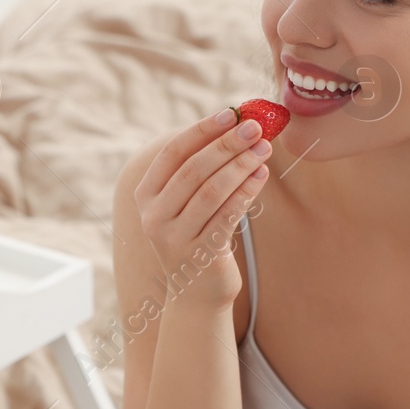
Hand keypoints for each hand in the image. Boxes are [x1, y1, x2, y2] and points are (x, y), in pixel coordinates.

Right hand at [134, 108, 272, 308]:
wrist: (195, 293)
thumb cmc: (196, 236)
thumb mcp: (186, 203)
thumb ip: (200, 169)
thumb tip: (234, 124)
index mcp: (145, 195)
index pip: (172, 154)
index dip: (201, 131)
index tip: (229, 114)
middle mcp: (153, 216)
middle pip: (193, 170)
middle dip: (226, 145)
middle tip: (254, 128)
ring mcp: (174, 239)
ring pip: (212, 192)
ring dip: (240, 166)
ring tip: (264, 149)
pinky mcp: (199, 256)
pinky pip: (227, 216)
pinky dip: (246, 192)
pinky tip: (261, 176)